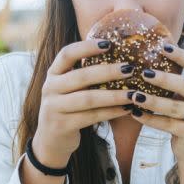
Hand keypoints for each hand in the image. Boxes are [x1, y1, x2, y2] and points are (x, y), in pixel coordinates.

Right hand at [31, 38, 131, 168]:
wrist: (51, 140)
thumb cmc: (69, 108)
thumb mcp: (70, 89)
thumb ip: (85, 75)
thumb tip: (121, 58)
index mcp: (53, 74)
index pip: (67, 54)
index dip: (87, 47)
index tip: (109, 43)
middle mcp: (50, 88)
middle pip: (82, 76)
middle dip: (108, 72)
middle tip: (130, 68)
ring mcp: (53, 107)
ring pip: (88, 99)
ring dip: (114, 95)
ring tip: (134, 93)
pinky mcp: (62, 125)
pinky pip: (91, 116)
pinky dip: (111, 112)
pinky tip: (126, 109)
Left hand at [128, 43, 183, 183]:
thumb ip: (175, 83)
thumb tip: (148, 60)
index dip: (180, 55)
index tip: (162, 46)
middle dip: (164, 78)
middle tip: (143, 72)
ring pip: (175, 107)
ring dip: (152, 101)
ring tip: (134, 95)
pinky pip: (168, 124)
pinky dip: (149, 119)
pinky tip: (134, 113)